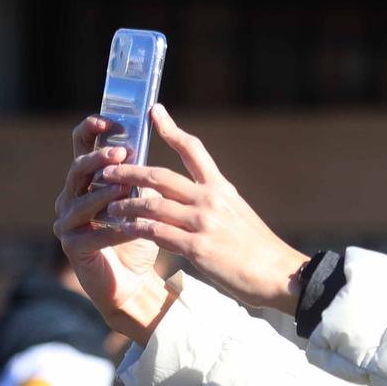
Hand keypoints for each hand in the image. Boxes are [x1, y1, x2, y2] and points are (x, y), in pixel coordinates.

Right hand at [55, 119, 173, 342]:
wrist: (134, 279)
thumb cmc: (139, 234)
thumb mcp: (145, 199)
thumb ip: (145, 175)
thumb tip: (164, 139)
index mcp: (87, 180)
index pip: (82, 147)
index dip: (91, 131)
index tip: (109, 120)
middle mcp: (71, 197)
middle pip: (78, 170)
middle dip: (98, 160)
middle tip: (120, 152)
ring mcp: (68, 222)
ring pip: (81, 202)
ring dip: (105, 194)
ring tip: (125, 187)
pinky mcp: (74, 248)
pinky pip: (94, 235)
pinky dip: (115, 230)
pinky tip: (133, 226)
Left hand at [92, 105, 309, 314]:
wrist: (280, 274)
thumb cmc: (258, 248)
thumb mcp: (238, 214)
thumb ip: (212, 203)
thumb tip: (187, 199)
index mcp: (222, 188)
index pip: (193, 150)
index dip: (171, 128)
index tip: (155, 111)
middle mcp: (211, 199)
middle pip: (160, 176)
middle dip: (128, 171)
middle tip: (106, 169)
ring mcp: (204, 223)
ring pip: (151, 204)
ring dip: (125, 204)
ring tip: (108, 206)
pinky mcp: (197, 248)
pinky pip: (156, 233)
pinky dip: (135, 229)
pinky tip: (122, 229)